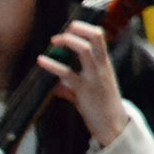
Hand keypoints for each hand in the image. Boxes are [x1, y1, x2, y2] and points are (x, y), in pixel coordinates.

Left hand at [37, 20, 128, 148]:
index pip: (100, 37)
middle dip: (77, 29)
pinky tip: (41, 61)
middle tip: (60, 34)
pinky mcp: (84, 90)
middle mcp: (101, 66)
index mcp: (105, 64)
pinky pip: (67, 73)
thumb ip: (74, 87)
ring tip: (53, 42)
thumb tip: (58, 87)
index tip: (70, 28)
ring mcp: (94, 77)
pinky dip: (52, 65)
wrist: (113, 125)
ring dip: (67, 41)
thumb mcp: (91, 92)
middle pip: (95, 37)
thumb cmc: (102, 107)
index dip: (85, 28)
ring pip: (84, 50)